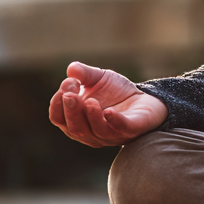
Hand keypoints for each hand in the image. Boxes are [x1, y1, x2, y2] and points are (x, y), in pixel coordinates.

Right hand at [49, 62, 167, 147]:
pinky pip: (120, 129)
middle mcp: (90, 132)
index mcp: (77, 120)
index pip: (58, 118)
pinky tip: (109, 112)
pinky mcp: (131, 130)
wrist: (145, 98)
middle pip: (74, 128)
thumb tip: (71, 69)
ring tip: (90, 101)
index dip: (58, 103)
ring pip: (95, 132)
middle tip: (70, 94)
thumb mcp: (98, 78)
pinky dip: (114, 121)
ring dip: (91, 117)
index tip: (67, 83)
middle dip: (71, 111)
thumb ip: (84, 74)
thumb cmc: (116, 92)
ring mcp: (111, 134)